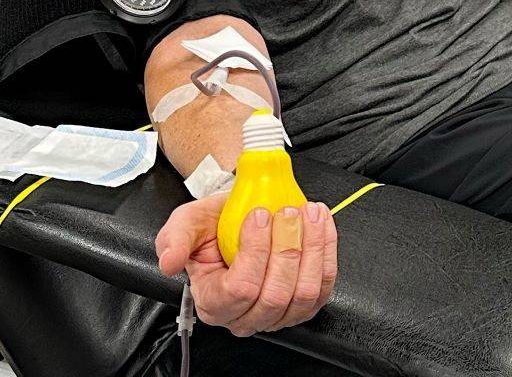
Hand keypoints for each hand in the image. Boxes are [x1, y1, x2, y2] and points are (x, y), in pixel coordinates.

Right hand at [156, 194, 337, 335]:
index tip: (258, 215)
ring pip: (304, 294)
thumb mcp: (187, 223)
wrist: (238, 215)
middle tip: (287, 212)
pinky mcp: (306, 302)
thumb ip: (175, 239)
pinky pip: (325, 285)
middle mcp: (246, 316)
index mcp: (214, 301)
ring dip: (311, 249)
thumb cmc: (214, 224)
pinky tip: (320, 223)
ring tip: (306, 214)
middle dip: (287, 249)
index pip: (239, 290)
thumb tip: (169, 261)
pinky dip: (326, 250)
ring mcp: (279, 313)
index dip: (254, 253)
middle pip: (275, 295)